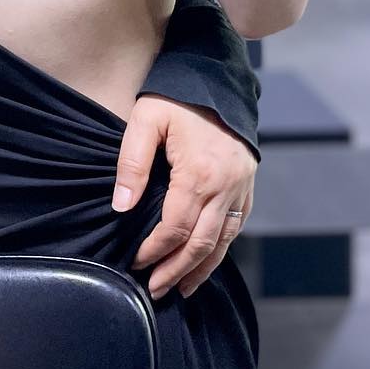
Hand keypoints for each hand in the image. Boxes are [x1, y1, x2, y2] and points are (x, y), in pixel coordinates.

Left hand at [115, 95, 256, 299]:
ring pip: (222, 241)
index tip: (136, 263)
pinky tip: (206, 261)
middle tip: (156, 290)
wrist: (217, 78)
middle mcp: (226, 187)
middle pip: (200, 243)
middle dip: (176, 270)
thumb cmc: (176, 97)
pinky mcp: (248, 185)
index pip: (175, 228)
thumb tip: (122, 208)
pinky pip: (236, 226)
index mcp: (199, 174)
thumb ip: (132, 164)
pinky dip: (220, 249)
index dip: (155, 250)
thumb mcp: (145, 120)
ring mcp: (241, 188)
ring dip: (200, 268)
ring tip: (180, 288)